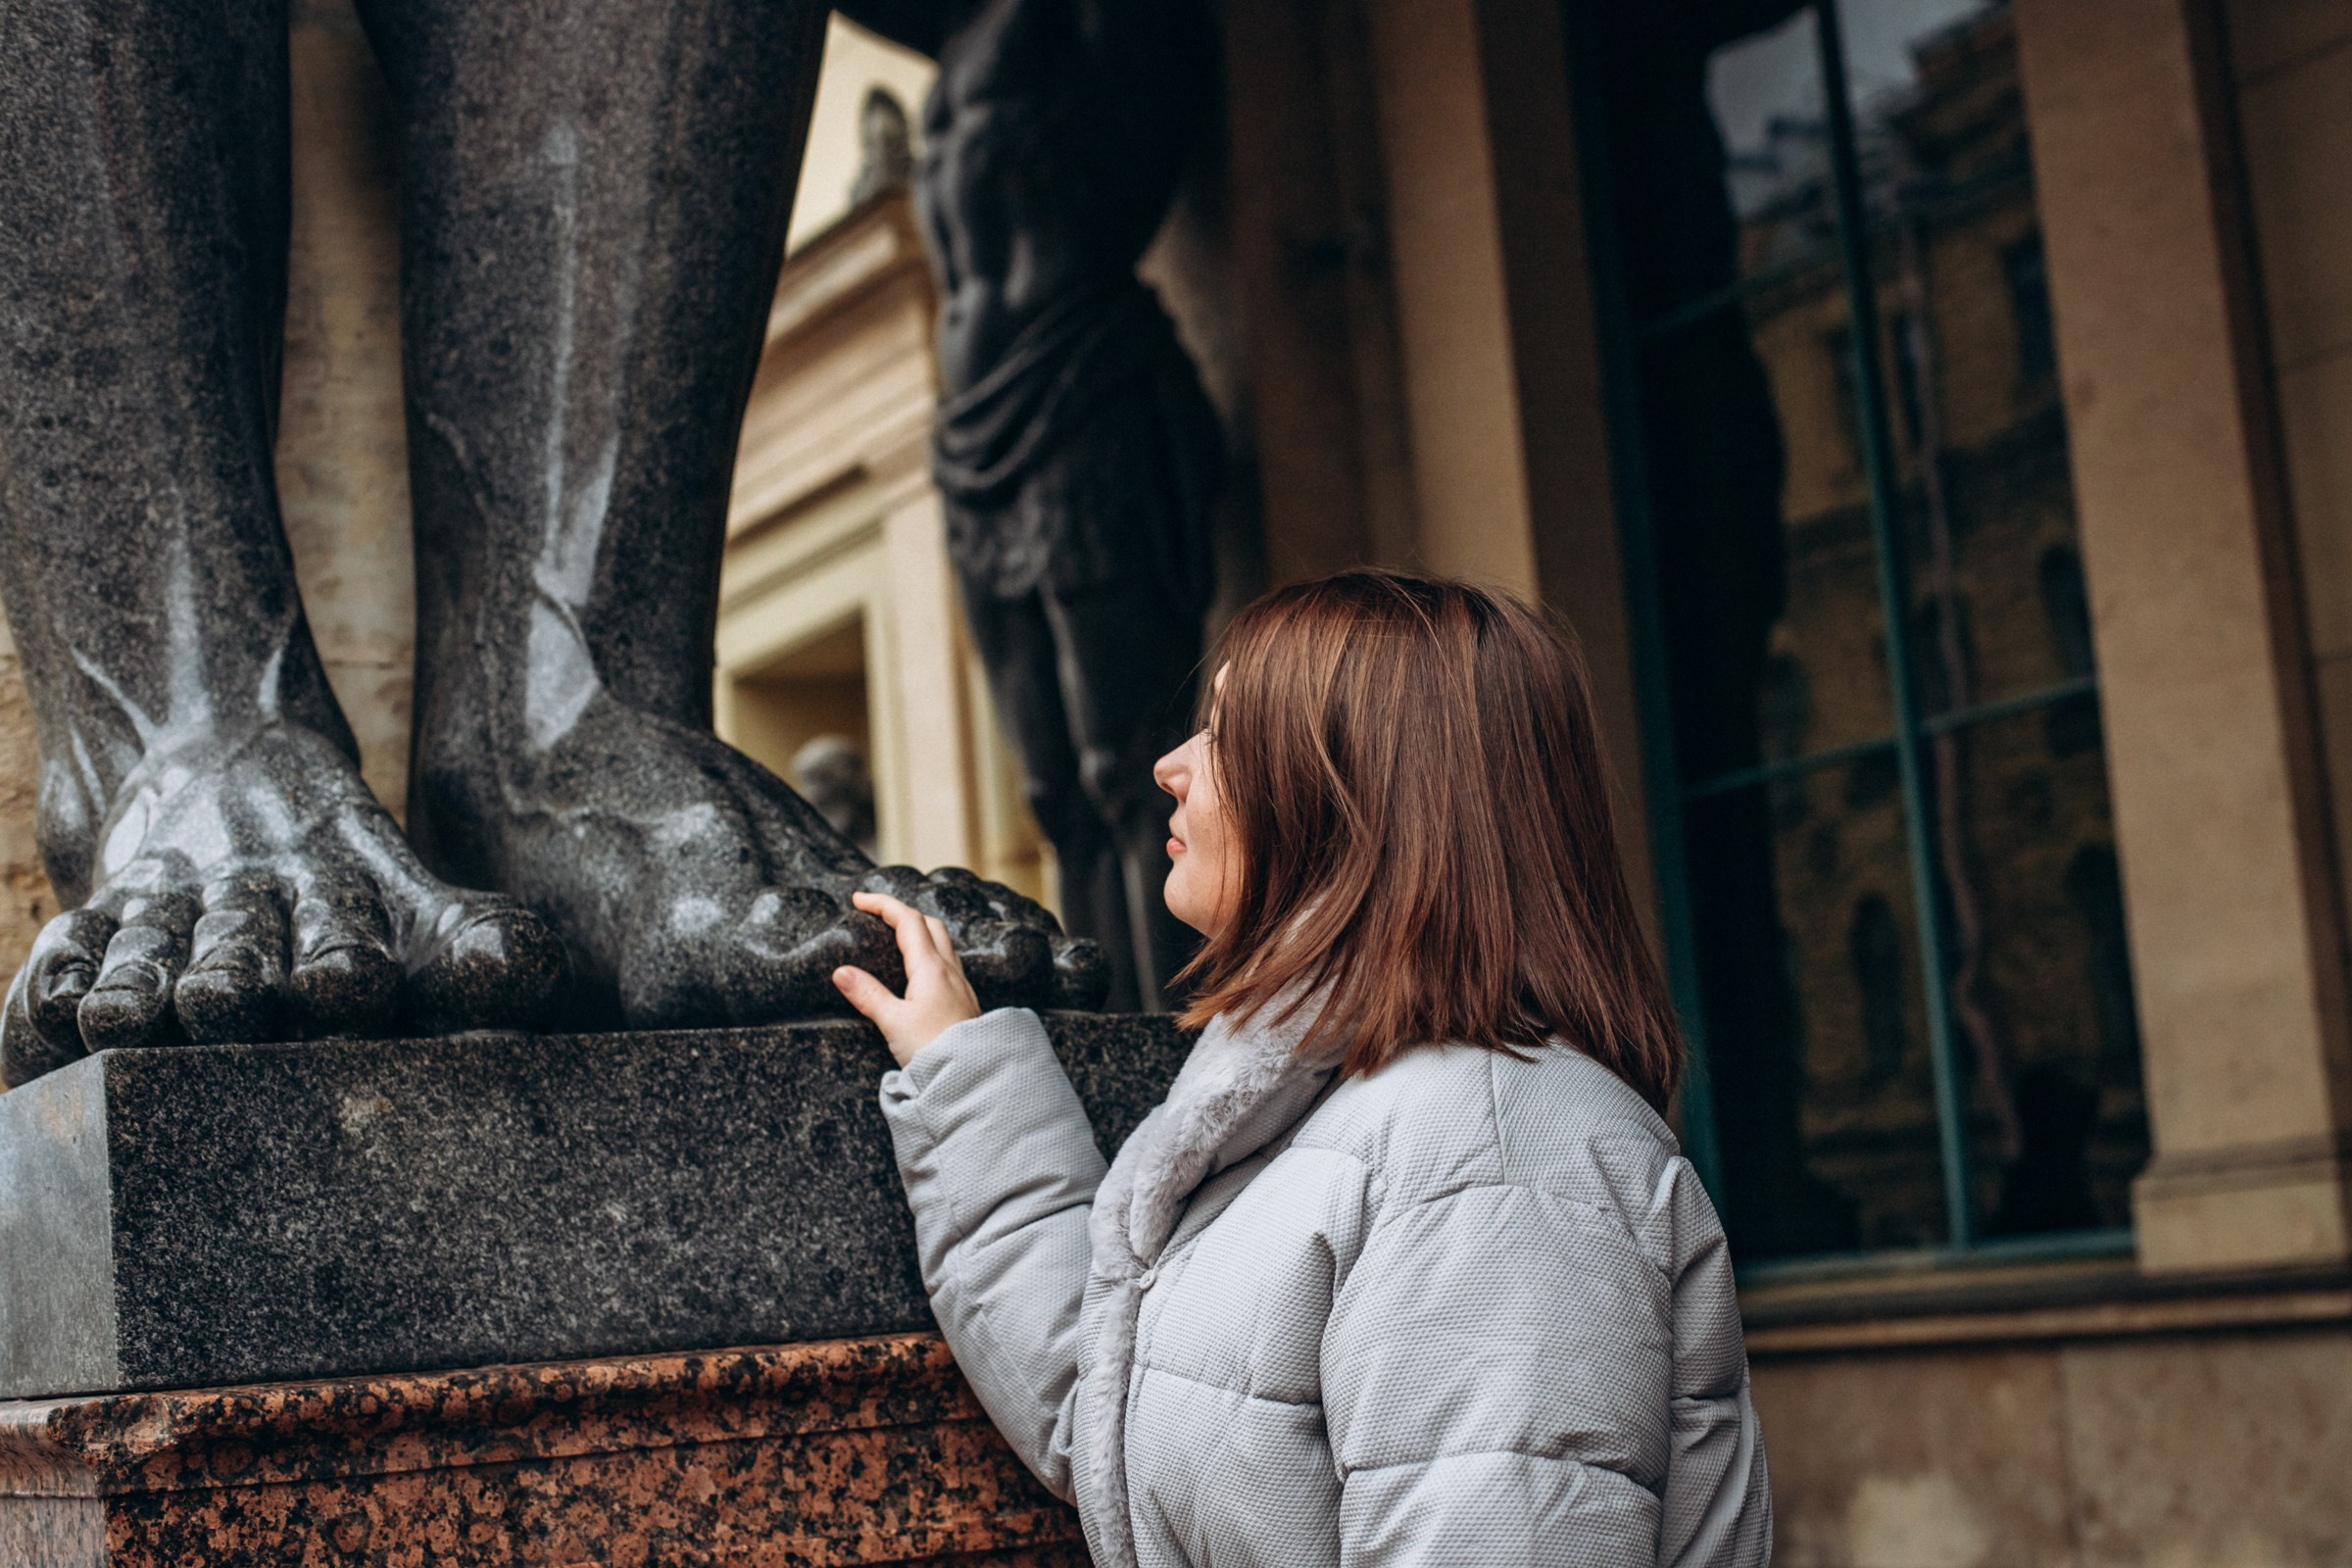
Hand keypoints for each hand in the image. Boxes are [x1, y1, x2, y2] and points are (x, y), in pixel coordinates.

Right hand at [832, 890, 982, 1065]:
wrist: (974, 1076)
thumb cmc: (934, 1049)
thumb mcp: (893, 1022)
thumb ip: (867, 995)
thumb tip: (842, 972)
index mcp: (931, 968)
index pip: (907, 921)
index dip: (883, 904)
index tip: (859, 898)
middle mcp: (949, 970)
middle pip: (929, 924)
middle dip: (902, 912)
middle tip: (876, 913)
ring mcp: (960, 983)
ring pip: (942, 941)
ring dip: (919, 929)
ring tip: (896, 935)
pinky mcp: (964, 999)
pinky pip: (948, 961)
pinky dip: (930, 950)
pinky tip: (920, 968)